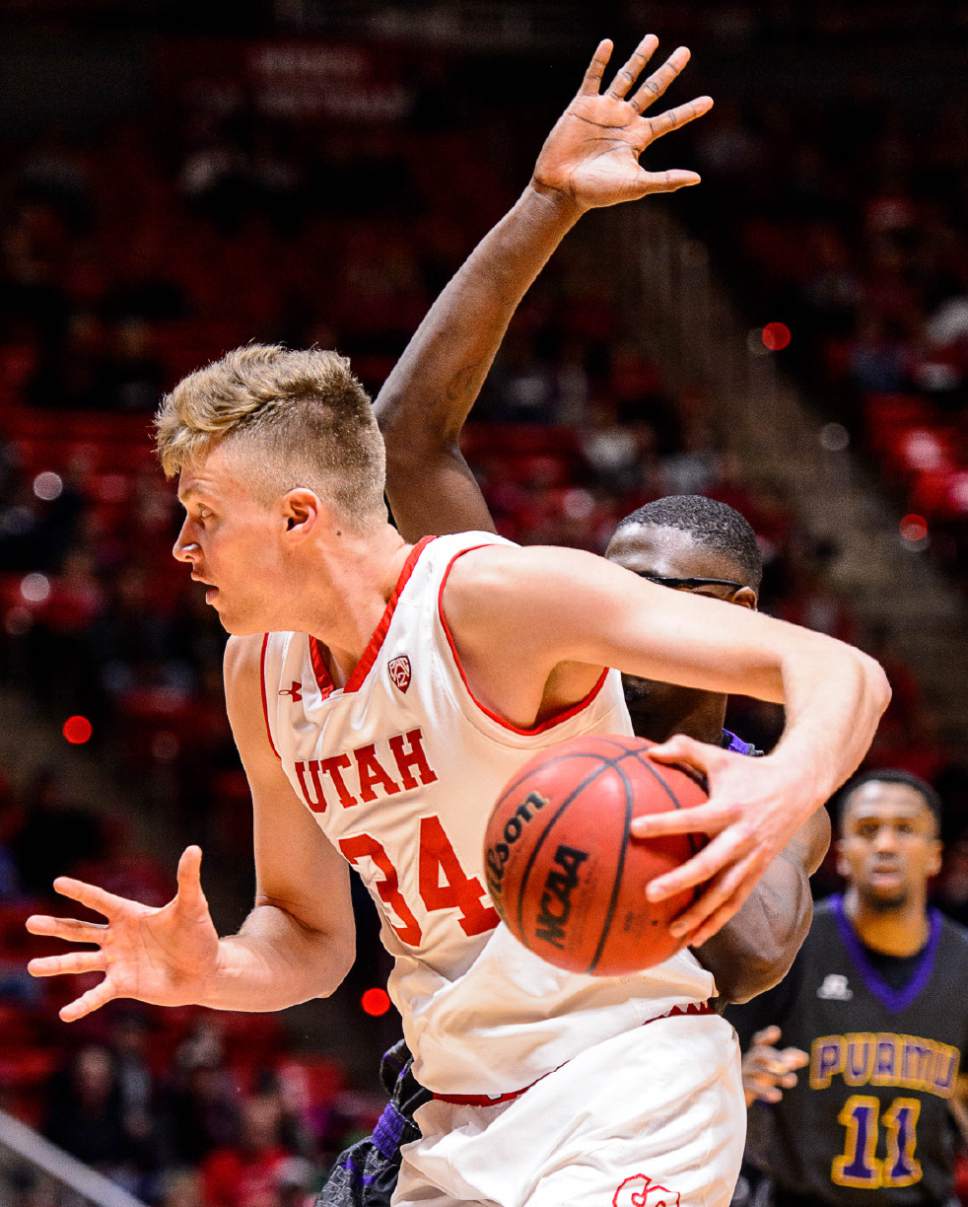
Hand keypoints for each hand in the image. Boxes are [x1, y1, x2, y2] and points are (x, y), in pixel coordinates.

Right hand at [25, 846, 218, 1021]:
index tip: (58, 882)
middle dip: (55, 927)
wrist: (205, 970)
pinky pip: (98, 995)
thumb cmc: (199, 935)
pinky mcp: (123, 985)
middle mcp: (117, 937)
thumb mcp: (193, 906)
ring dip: (57, 964)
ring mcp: (117, 962)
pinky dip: (82, 1005)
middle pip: (80, 931)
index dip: (81, 892)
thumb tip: (194, 849)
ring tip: (33, 967)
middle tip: (29, 923)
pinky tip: (65, 1014)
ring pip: (80, 962)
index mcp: (130, 914)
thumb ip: (188, 880)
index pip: (100, 901)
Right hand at [531, 34, 712, 211]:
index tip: (709, 101)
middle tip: (685, 51)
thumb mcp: (636, 185)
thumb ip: (666, 180)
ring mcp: (604, 111)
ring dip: (639, 58)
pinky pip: (593, 78)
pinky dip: (600, 61)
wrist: (562, 188)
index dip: (689, 111)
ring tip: (653, 38)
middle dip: (669, 71)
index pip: (670, 120)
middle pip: (653, 89)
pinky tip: (608, 44)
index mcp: (638, 138)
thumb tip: (697, 179)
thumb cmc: (598, 192)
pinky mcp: (582, 106)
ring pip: (626, 77)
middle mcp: (624, 120)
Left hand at [630, 735, 820, 944]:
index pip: (693, 817)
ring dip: (700, 914)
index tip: (635, 828)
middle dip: (681, 881)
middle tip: (650, 893)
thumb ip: (685, 749)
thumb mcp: (719, 756)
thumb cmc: (750, 771)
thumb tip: (649, 749)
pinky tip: (695, 938)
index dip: (665, 823)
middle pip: (710, 864)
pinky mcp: (758, 871)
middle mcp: (742, 837)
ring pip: (726, 892)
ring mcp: (753, 858)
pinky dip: (717, 921)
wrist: (799, 787)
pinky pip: (736, 901)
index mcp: (730, 808)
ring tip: (672, 931)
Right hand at [742, 1026, 807, 1105]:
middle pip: (760, 1054)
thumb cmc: (757, 1080)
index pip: (759, 1041)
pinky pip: (752, 1088)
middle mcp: (748, 1062)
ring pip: (758, 1071)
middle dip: (776, 1057)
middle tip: (792, 1063)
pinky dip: (765, 1091)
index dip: (766, 1036)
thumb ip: (788, 1061)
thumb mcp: (773, 1070)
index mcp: (755, 1055)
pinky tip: (778, 1095)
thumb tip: (805, 1056)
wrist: (737, 1100)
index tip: (776, 1032)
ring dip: (776, 1075)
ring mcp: (743, 1075)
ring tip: (793, 1080)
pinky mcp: (741, 1090)